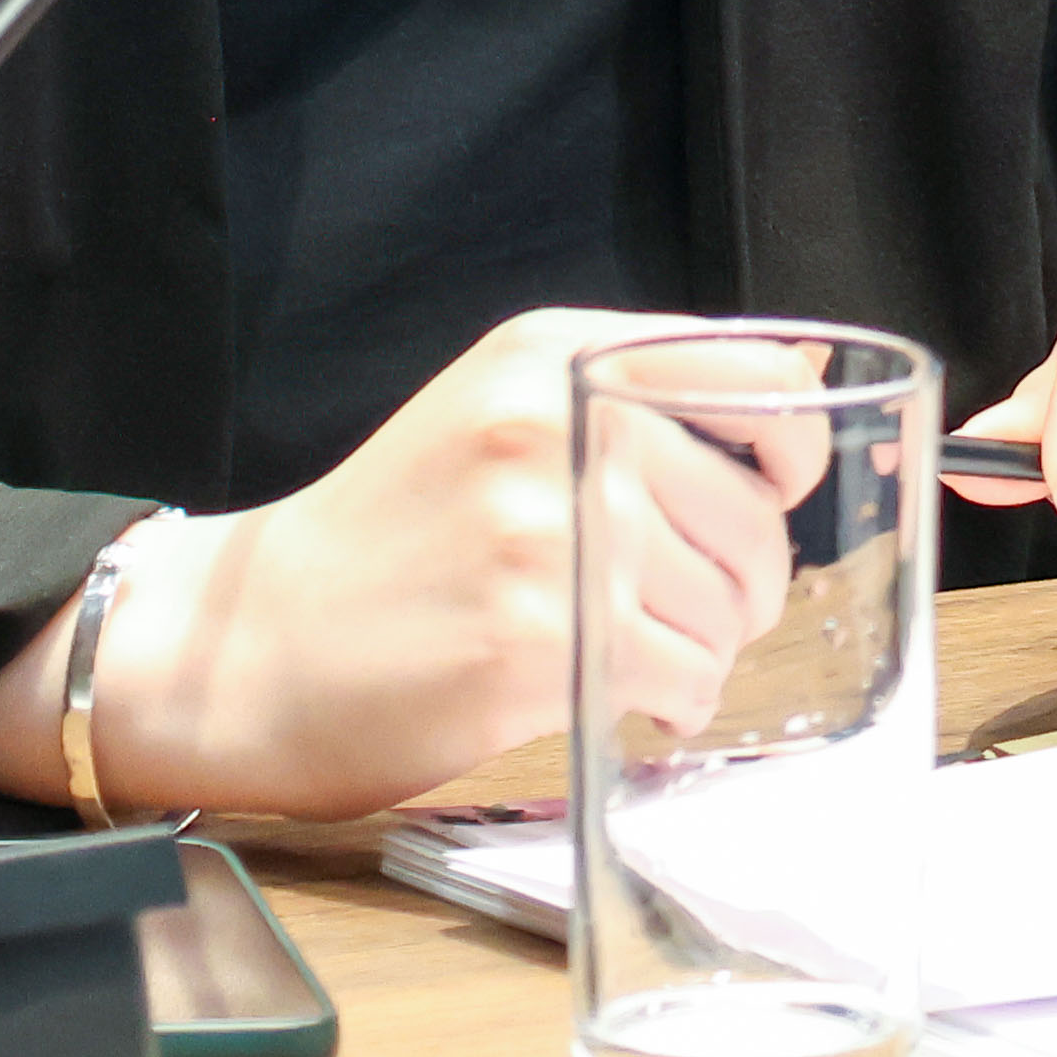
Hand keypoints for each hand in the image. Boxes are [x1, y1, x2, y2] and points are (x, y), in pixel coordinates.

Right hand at [0, 306, 798, 820]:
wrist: (248, 642)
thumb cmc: (387, 540)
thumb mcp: (500, 417)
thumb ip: (632, 397)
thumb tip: (808, 377)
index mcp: (552, 354)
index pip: (754, 375)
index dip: (794, 448)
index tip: (780, 493)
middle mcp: (556, 423)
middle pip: (753, 513)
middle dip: (748, 581)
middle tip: (698, 616)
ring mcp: (546, 531)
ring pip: (727, 605)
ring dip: (708, 650)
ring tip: (644, 658)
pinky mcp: (534, 639)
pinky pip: (682, 677)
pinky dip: (676, 702)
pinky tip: (628, 701)